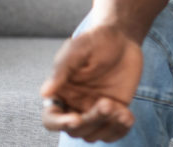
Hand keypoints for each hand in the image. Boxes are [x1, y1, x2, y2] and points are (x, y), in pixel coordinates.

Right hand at [40, 25, 143, 142]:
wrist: (124, 38)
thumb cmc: (97, 40)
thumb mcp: (79, 48)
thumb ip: (62, 69)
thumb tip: (44, 93)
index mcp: (60, 93)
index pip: (51, 119)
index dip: (60, 123)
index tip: (75, 119)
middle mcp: (74, 106)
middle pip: (75, 130)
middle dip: (91, 120)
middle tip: (107, 103)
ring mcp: (94, 111)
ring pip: (93, 135)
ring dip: (107, 127)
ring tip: (121, 110)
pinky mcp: (114, 111)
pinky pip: (114, 132)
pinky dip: (120, 130)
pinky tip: (128, 117)